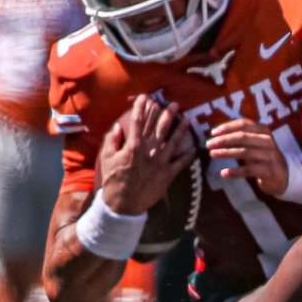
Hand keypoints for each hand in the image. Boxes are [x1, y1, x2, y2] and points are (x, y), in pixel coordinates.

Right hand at [98, 94, 195, 214]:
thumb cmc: (113, 180)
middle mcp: (149, 151)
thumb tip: (119, 126)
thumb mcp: (106, 158)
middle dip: (167, 113)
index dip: (142, 107)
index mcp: (133, 145)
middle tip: (174, 104)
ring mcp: (161, 162)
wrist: (123, 204)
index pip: (138, 121)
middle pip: (160, 127)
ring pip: (174, 141)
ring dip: (181, 129)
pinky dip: (188, 155)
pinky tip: (194, 147)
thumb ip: (112, 140)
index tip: (145, 97)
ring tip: (187, 119)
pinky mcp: (168, 174)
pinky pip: (181, 162)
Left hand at [205, 118, 288, 196]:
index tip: (213, 133)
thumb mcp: (255, 144)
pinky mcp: (268, 171)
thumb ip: (240, 138)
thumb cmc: (263, 157)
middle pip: (243, 137)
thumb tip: (216, 135)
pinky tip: (223, 173)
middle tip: (208, 144)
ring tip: (212, 154)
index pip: (244, 124)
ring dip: (226, 153)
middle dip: (223, 140)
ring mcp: (269, 156)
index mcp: (264, 131)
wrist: (282, 176)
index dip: (227, 127)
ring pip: (244, 152)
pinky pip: (249, 170)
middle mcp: (268, 141)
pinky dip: (235, 172)